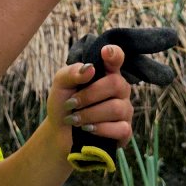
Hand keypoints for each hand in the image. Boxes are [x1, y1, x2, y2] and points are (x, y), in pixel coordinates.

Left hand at [46, 43, 133, 164]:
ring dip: (90, 114)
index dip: (114, 54)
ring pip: (116, 108)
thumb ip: (71, 73)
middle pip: (115, 83)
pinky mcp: (125, 130)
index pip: (116, 58)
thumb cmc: (64, 104)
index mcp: (106, 73)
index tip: (106, 52)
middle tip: (71, 103)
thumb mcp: (60, 85)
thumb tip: (90, 68)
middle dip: (89, 95)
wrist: (60, 132)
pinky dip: (100, 129)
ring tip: (75, 120)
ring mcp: (124, 110)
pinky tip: (88, 129)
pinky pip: (120, 128)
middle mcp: (119, 89)